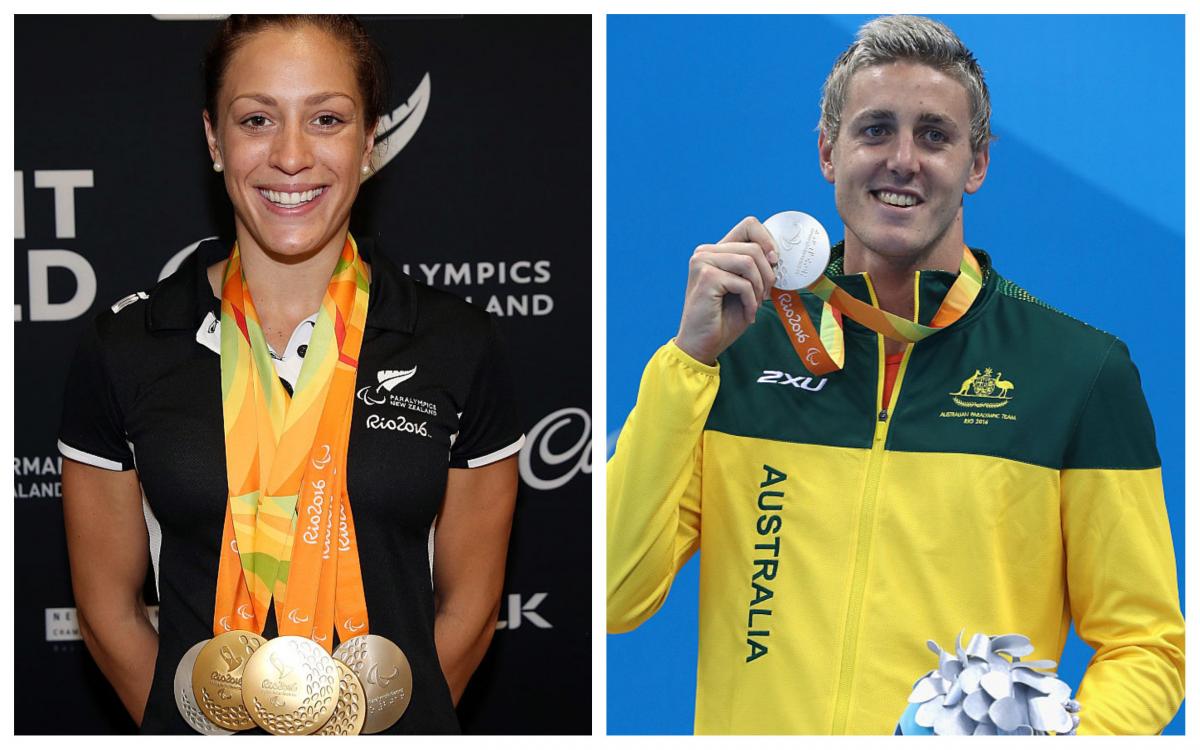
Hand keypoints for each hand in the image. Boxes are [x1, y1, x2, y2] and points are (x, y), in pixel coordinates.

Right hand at [675, 216, 777, 364]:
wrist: (702, 345)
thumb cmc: (723, 319)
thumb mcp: (746, 288)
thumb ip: (756, 267)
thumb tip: (775, 256)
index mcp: (715, 251)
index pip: (749, 225)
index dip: (768, 241)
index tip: (774, 264)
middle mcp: (705, 252)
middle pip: (754, 247)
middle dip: (768, 275)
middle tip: (764, 297)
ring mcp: (703, 262)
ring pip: (750, 262)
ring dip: (760, 289)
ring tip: (755, 305)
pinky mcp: (706, 277)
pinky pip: (743, 283)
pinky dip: (751, 302)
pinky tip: (747, 314)